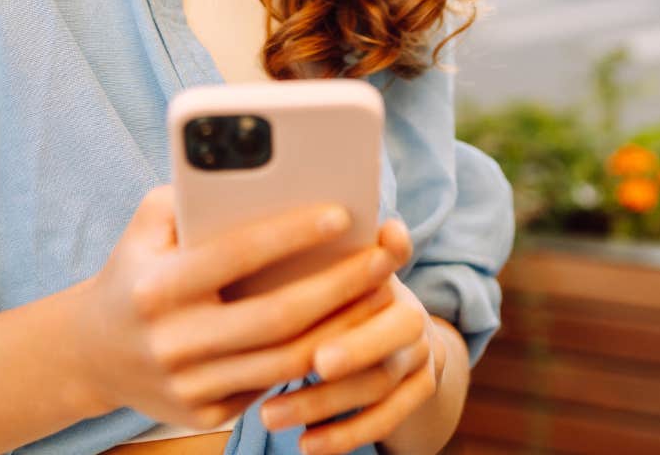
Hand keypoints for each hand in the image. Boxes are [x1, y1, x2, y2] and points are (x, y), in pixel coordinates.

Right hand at [67, 185, 404, 430]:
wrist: (90, 353)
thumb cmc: (135, 271)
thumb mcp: (146, 226)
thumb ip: (190, 195)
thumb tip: (256, 174)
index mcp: (156, 286)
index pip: (235, 256)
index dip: (291, 235)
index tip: (341, 214)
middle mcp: (172, 341)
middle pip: (277, 317)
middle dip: (339, 286)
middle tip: (383, 257)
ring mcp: (189, 385)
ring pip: (285, 360)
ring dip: (342, 327)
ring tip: (379, 293)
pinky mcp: (204, 414)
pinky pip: (272, 385)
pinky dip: (312, 357)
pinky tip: (346, 329)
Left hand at [256, 220, 439, 454]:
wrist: (388, 331)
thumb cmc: (325, 290)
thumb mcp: (316, 265)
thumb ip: (292, 253)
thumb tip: (236, 227)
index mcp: (387, 267)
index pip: (389, 258)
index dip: (371, 267)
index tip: (344, 272)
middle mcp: (412, 309)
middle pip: (393, 328)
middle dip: (354, 347)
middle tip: (310, 363)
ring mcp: (423, 353)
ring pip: (380, 381)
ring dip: (324, 402)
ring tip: (270, 415)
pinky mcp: (422, 390)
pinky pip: (388, 418)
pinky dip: (345, 433)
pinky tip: (305, 445)